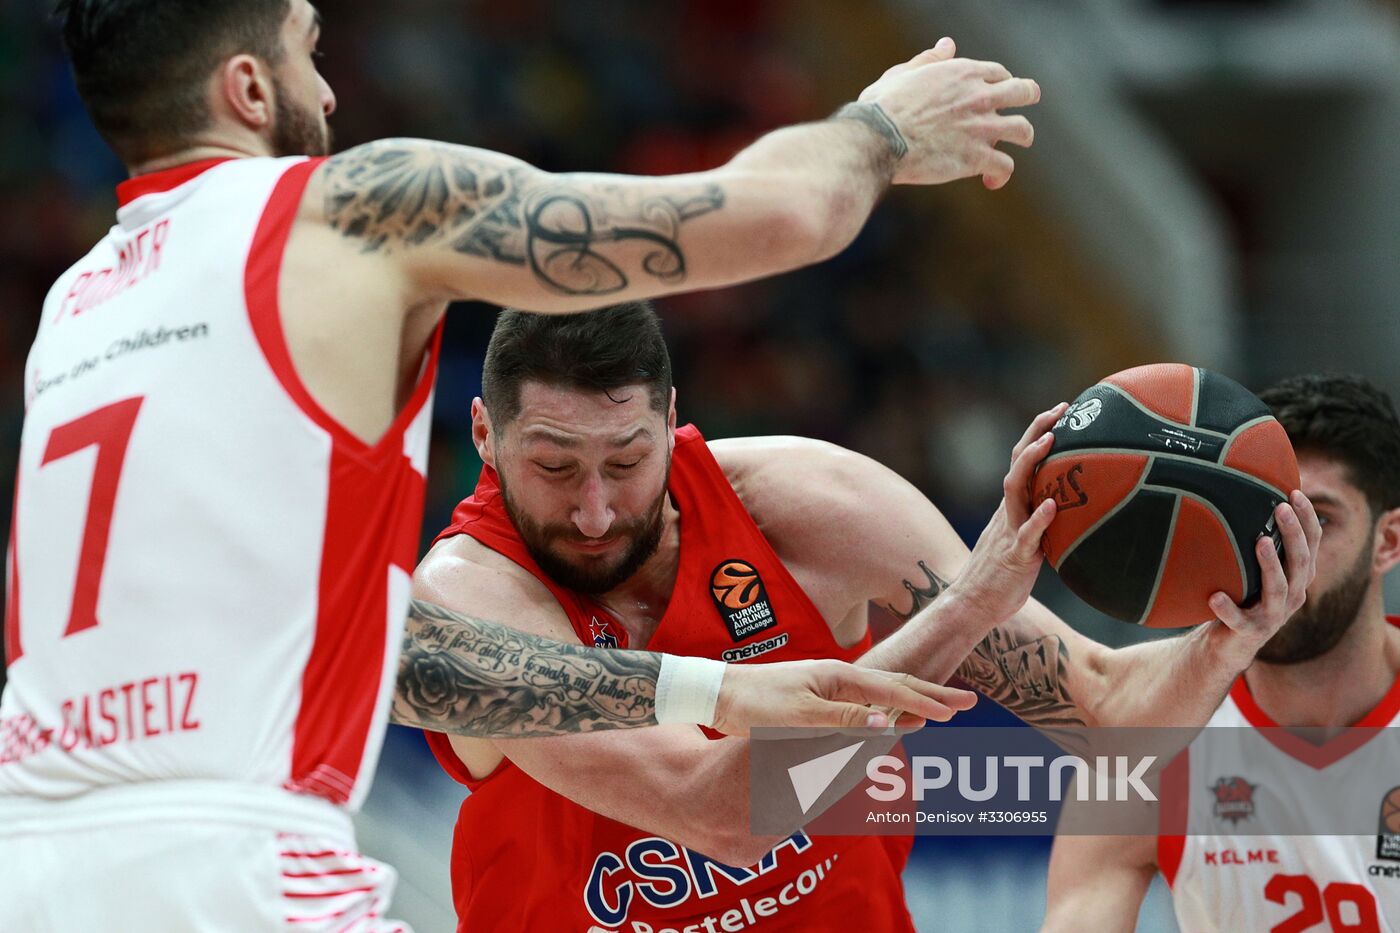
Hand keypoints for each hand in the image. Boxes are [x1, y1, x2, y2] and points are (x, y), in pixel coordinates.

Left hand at [709, 660, 976, 735]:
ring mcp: (828, 686)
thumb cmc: (755, 704)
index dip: (926, 703)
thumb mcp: (800, 715)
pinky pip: (863, 702)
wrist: (719, 693)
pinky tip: (890, 715)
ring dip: (913, 701)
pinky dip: (885, 708)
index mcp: (839, 677)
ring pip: (881, 693)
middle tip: (967, 702)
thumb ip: (844, 718)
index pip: (893, 691)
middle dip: (932, 695)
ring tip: (940, 706)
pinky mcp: (816, 698)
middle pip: (895, 686)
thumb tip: (886, 722)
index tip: (957, 712)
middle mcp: (838, 677)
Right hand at [857, 37, 1039, 188]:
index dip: (998, 82)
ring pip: (1023, 130)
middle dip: (1026, 98)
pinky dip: (1000, 175)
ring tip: (1017, 144)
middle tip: (1022, 106)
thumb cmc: (883, 108)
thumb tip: (948, 45)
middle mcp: (980, 97)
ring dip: (1022, 137)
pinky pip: (1005, 166)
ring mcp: (982, 128)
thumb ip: (929, 59)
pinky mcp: (977, 158)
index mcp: (963, 73)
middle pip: (1024, 92)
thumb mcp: (903, 73)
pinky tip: (990, 181)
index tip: (991, 91)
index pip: (998, 73)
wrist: (879, 139)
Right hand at [944, 403, 1065, 625]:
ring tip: (1051, 441)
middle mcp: (1007, 512)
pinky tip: (1051, 506)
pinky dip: (1038, 519)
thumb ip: (1037, 525)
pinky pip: (1026, 534)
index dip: (1038, 435)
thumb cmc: (1000, 578)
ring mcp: (1009, 531)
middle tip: (1060, 410)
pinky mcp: (1013, 555)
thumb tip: (1065, 515)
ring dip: (1032, 463)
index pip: (1021, 462)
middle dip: (1037, 433)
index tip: (1060, 412)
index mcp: (1010, 508)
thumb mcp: (1022, 543)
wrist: (972, 605)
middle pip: (1018, 463)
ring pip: (1016, 490)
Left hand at [1206, 490, 1320, 659]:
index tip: (1295, 493)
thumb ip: (1259, 540)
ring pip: (1278, 589)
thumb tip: (1243, 492)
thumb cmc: (1243, 595)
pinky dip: (1227, 609)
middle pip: (1300, 562)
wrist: (1229, 643)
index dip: (1307, 519)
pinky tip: (1214, 597)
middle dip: (1292, 533)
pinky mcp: (1248, 632)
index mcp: (1298, 577)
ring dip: (1270, 564)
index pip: (1312, 544)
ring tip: (1260, 542)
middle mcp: (1292, 595)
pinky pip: (1238, 620)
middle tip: (1280, 506)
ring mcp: (1271, 616)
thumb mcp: (1255, 568)